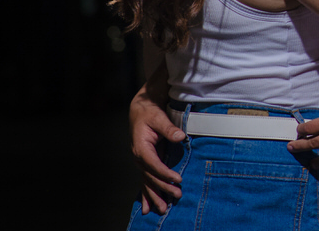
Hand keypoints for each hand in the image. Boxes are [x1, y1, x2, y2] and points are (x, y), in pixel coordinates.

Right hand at [129, 85, 184, 214]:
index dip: (165, 173)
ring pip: (147, 182)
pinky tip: (148, 208)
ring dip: (155, 196)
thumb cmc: (150, 113)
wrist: (141, 110)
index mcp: (140, 148)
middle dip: (163, 188)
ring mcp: (140, 162)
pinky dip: (147, 194)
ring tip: (164, 209)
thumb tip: (180, 136)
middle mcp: (138, 158)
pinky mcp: (145, 163)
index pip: (154, 164)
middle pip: (150, 177)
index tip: (178, 180)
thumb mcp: (159, 117)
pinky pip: (146, 181)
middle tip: (177, 196)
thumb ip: (169, 128)